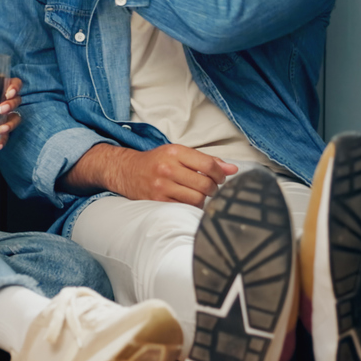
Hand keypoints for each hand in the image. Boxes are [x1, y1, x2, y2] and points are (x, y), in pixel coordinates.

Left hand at [0, 76, 24, 151]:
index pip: (14, 83)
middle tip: (0, 109)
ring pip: (16, 118)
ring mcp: (5, 116)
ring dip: (10, 124)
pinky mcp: (2, 129)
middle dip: (10, 105)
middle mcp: (5, 101)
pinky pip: (8, 135)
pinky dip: (3, 140)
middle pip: (17, 100)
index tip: (9, 92)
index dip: (15, 86)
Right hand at [106, 143, 238, 204]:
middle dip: (214, 188)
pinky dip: (191, 207)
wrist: (127, 171)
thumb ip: (206, 160)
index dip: (221, 174)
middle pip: (205, 184)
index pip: (209, 165)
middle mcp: (168, 168)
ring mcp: (162, 186)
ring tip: (199, 195)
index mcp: (175, 152)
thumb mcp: (179, 153)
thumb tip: (233, 169)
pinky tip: (188, 201)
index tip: (221, 177)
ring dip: (204, 199)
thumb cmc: (156, 162)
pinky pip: (184, 208)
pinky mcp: (157, 201)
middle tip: (211, 188)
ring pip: (197, 199)